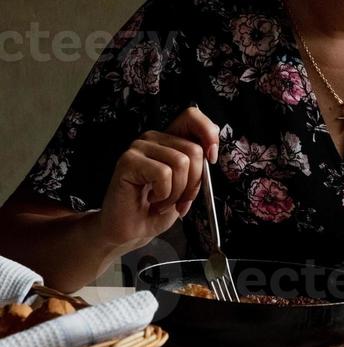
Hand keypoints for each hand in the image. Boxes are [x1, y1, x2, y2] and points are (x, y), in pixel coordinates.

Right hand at [99, 106, 219, 249]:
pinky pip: (163, 173)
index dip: (208, 133)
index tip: (212, 158)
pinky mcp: (129, 160)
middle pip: (193, 150)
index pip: (192, 116)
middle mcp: (154, 138)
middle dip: (194, 183)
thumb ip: (198, 166)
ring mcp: (139, 147)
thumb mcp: (187, 186)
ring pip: (180, 162)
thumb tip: (211, 152)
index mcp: (169, 140)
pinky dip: (163, 195)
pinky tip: (151, 200)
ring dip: (177, 192)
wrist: (132, 230)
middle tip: (181, 201)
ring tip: (163, 202)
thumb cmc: (157, 209)